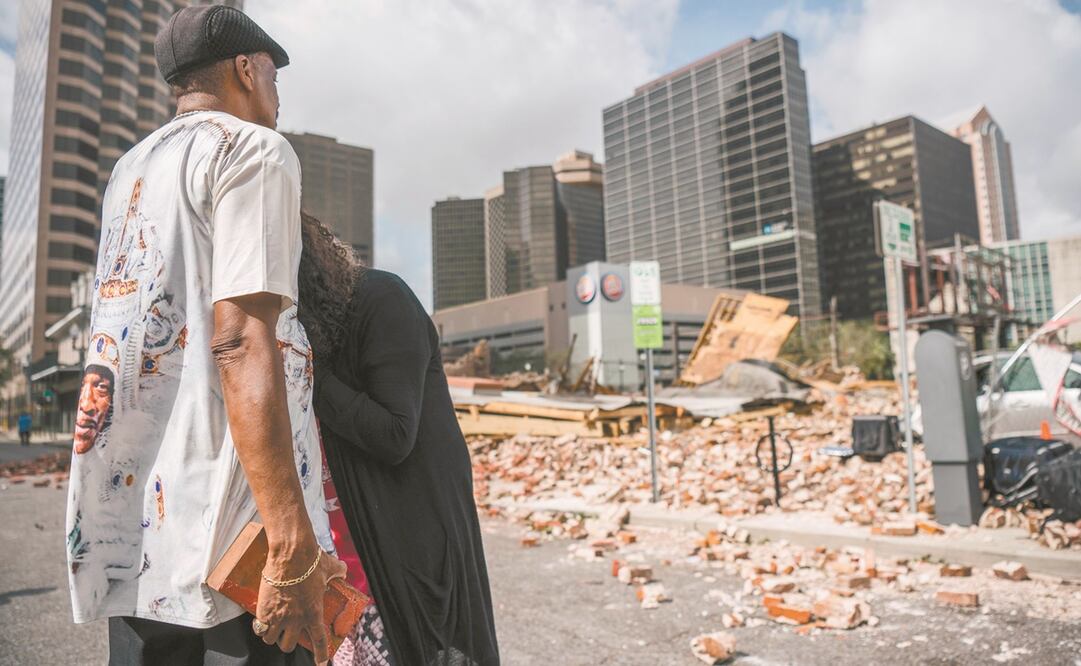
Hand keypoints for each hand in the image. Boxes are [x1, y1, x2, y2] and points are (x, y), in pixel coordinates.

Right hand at [254, 540, 347, 660]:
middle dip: (288, 642)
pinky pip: (259, 628)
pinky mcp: (264, 611)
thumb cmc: (311, 561)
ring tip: (273, 628)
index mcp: (314, 613)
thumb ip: (338, 572)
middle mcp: (296, 620)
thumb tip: (343, 570)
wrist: (290, 554)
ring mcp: (279, 617)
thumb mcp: (330, 568)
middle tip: (288, 633)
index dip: (320, 655)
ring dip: (272, 635)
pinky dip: (260, 627)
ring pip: (271, 639)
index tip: (321, 663)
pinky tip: (262, 621)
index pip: (319, 641)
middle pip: (289, 645)